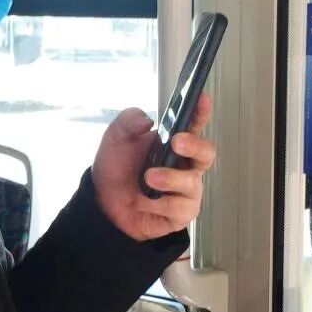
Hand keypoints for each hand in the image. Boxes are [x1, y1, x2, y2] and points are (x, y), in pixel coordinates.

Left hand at [91, 94, 216, 242]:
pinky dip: (161, 204)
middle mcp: (185, 165)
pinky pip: (181, 208)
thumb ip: (128, 121)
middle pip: (207, 153)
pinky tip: (145, 201)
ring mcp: (185, 190)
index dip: (201, 111)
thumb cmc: (117, 168)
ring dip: (171, 178)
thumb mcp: (116, 138)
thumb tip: (148, 120)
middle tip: (177, 142)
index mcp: (174, 142)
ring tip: (148, 177)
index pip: (194, 123)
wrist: (103, 203)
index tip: (202, 98)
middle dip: (196, 146)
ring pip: (192, 182)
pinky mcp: (181, 213)